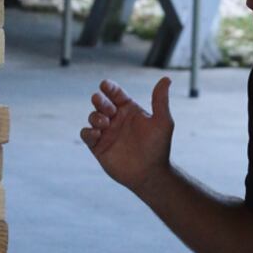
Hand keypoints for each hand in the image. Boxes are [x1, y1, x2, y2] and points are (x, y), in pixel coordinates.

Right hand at [80, 77, 173, 194]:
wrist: (150, 174)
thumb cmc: (158, 148)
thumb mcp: (162, 122)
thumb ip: (160, 100)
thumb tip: (166, 79)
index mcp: (129, 110)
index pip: (116, 93)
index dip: (109, 87)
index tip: (105, 85)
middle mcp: (116, 119)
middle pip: (101, 102)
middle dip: (99, 100)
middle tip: (104, 105)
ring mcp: (106, 133)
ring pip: (92, 117)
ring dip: (95, 116)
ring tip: (105, 123)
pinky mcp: (98, 147)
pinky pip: (86, 134)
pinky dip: (88, 132)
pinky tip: (97, 134)